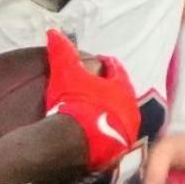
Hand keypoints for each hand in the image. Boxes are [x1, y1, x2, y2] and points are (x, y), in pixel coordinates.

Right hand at [44, 30, 139, 172]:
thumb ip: (61, 50)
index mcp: (121, 88)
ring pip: (121, 118)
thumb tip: (54, 31)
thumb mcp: (65, 71)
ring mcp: (127, 132)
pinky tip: (96, 135)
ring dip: (111, 113)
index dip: (107, 65)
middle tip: (99, 88)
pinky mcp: (120, 151)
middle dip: (112, 90)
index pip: (117, 70)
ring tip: (97, 112)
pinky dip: (108, 134)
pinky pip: (115, 138)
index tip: (100, 62)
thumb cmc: (74, 101)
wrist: (75, 140)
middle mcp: (131, 109)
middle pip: (122, 95)